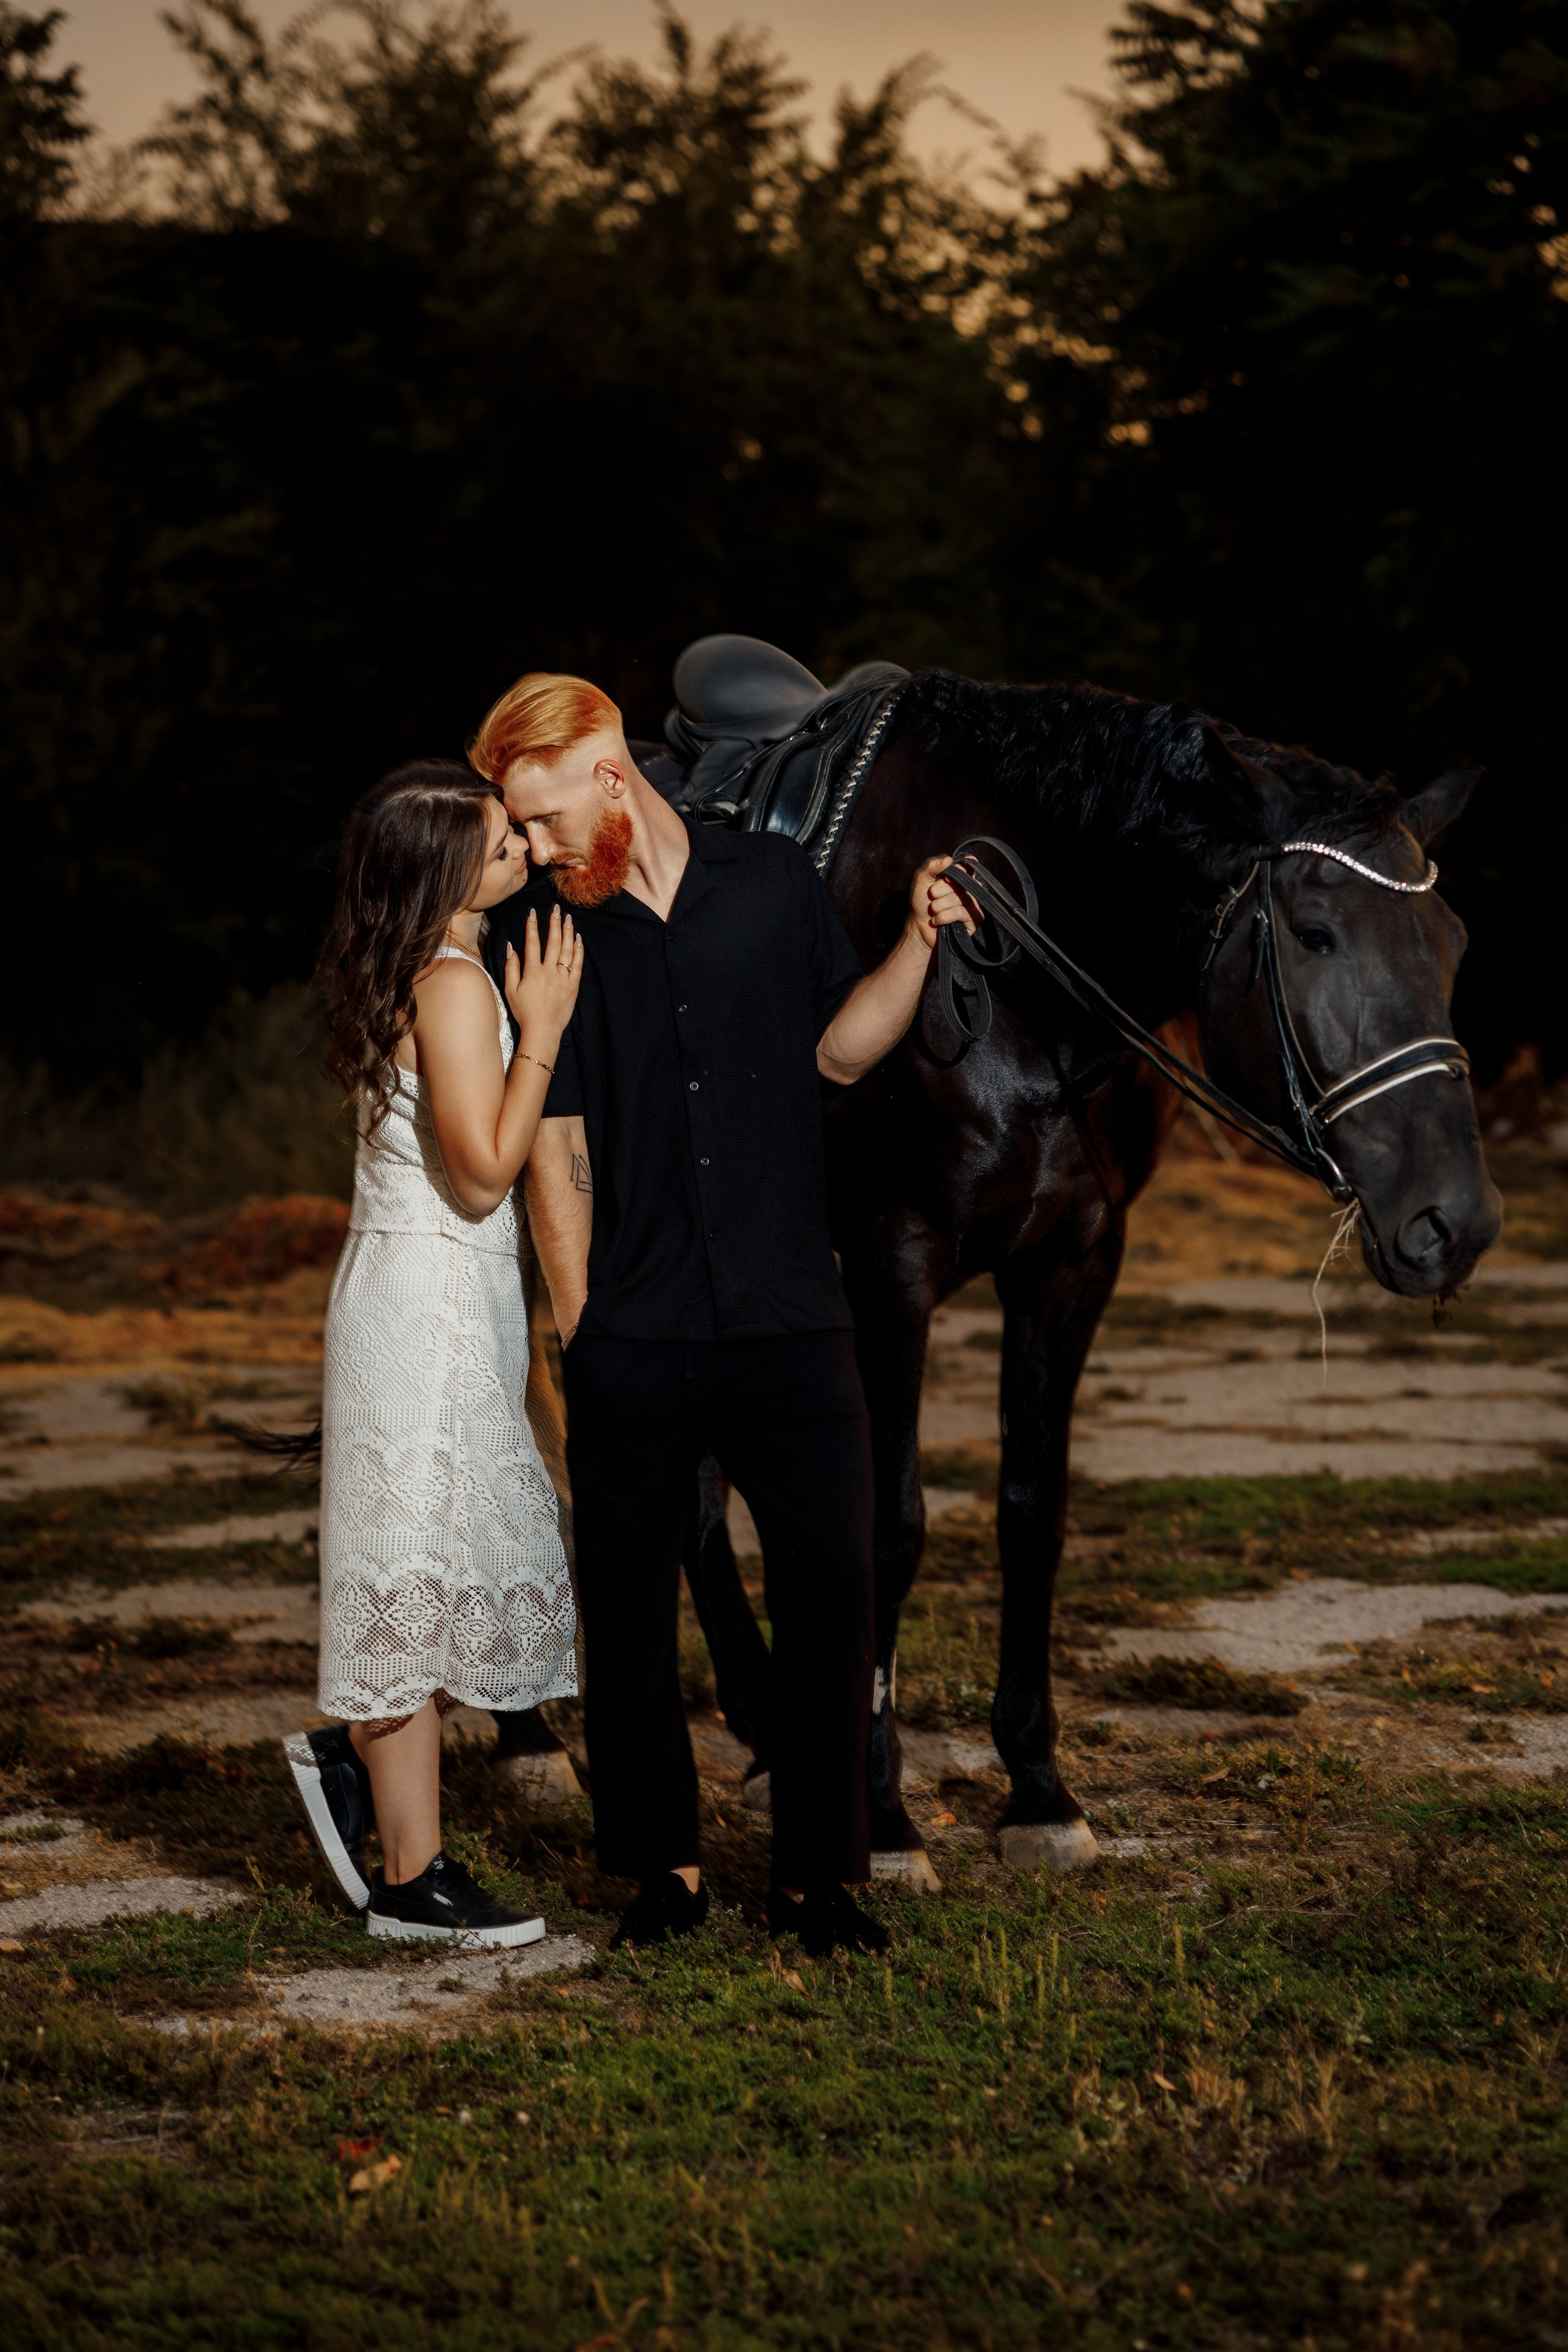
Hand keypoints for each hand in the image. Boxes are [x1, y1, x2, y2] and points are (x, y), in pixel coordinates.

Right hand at [504, 905, 582, 1052]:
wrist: (542, 1030)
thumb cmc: (524, 1012)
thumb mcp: (510, 990)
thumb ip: (511, 967)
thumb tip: (511, 946)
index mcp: (532, 971)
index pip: (532, 943)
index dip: (532, 926)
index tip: (533, 912)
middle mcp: (549, 972)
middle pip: (552, 942)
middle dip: (553, 923)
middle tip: (555, 909)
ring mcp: (563, 978)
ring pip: (566, 950)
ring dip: (567, 932)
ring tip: (568, 918)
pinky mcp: (573, 986)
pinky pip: (577, 964)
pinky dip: (578, 950)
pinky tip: (578, 939)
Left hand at [908, 855, 978, 951]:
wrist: (920, 925)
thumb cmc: (923, 901)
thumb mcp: (922, 880)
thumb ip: (931, 866)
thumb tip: (948, 859)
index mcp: (962, 876)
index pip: (969, 865)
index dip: (958, 869)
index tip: (944, 876)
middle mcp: (972, 888)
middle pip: (960, 882)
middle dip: (939, 890)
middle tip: (932, 897)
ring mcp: (975, 904)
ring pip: (958, 898)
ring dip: (938, 906)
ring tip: (934, 911)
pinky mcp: (975, 919)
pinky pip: (959, 912)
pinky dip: (943, 916)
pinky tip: (938, 920)